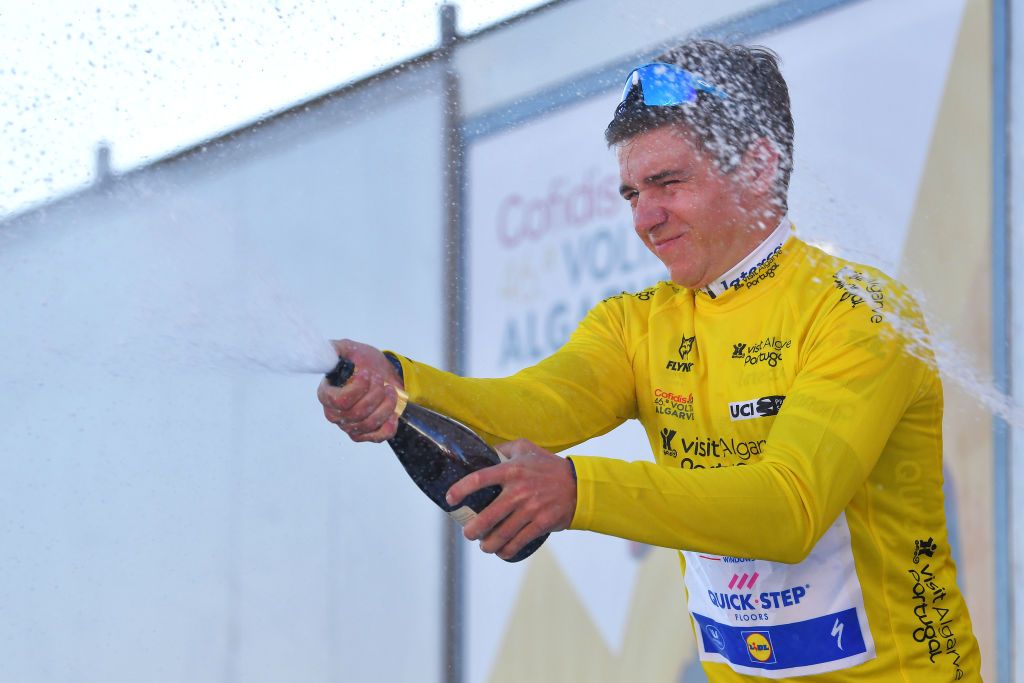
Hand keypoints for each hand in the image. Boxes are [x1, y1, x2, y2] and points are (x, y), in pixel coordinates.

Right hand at [317, 339, 403, 442]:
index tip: (367, 373)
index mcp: (326, 395)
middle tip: (380, 379)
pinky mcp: (366, 434)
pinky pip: (379, 435)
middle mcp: (335, 414)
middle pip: (357, 412)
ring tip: (390, 390)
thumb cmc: (364, 362)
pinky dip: (390, 423)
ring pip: (370, 423)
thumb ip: (334, 350)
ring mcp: (350, 426)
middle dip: (375, 393)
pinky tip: (392, 410)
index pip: (339, 401)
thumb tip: (325, 352)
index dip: (357, 389)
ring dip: (385, 405)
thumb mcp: (350, 349)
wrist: (383, 373)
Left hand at [445, 439, 576, 560]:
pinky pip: (518, 542)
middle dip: (472, 530)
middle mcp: (519, 490)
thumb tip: (483, 451)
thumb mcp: (526, 448)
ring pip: (501, 534)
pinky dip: (507, 550)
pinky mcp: (541, 523)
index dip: (460, 489)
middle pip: (487, 517)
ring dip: (488, 544)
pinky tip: (502, 552)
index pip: (479, 479)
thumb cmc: (549, 466)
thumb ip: (504, 449)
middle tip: (468, 533)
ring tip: (484, 545)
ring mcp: (530, 509)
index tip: (450, 499)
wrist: (579, 485)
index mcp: (512, 470)